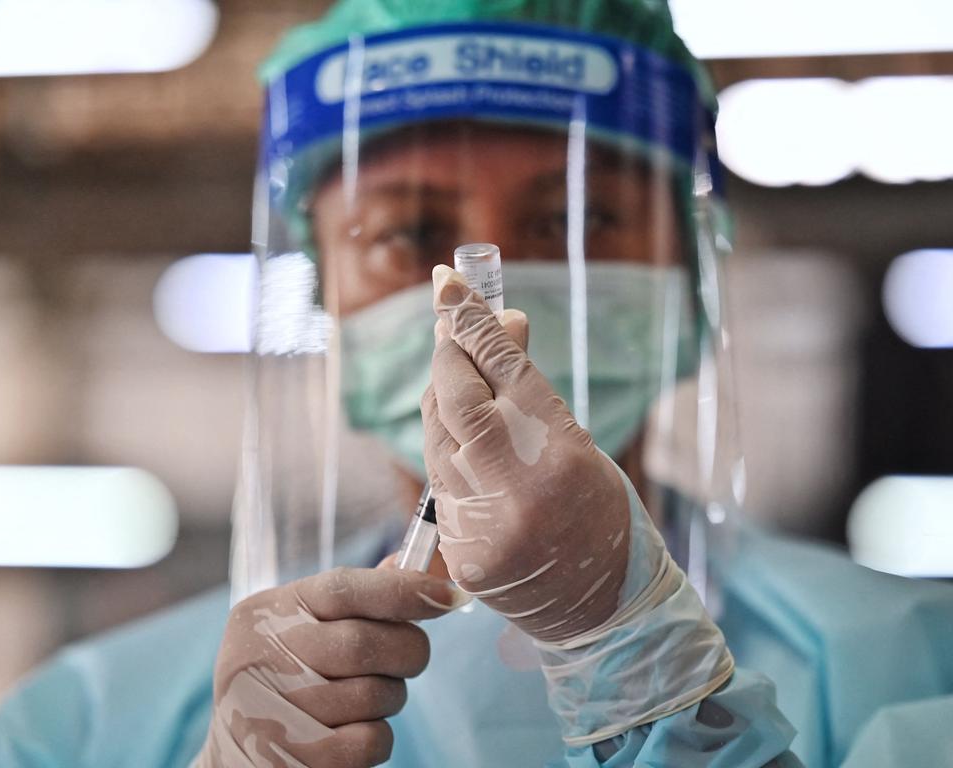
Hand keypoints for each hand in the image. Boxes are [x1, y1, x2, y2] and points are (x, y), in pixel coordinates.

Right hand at [196, 566, 467, 767]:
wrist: (239, 753)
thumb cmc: (285, 678)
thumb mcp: (300, 628)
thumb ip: (354, 600)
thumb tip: (418, 572)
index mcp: (265, 613)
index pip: (342, 589)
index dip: (402, 590)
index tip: (448, 595)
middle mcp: (258, 656)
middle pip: (363, 642)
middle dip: (407, 650)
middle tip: (409, 657)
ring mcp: (270, 711)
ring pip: (374, 694)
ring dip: (390, 696)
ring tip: (367, 698)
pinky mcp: (292, 759)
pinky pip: (371, 740)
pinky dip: (378, 736)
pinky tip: (354, 731)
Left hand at [422, 265, 632, 643]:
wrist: (602, 607)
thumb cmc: (601, 514)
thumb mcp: (582, 445)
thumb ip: (532, 391)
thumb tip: (502, 322)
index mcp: (564, 456)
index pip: (506, 373)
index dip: (474, 323)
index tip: (450, 283)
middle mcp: (519, 489)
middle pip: (461, 400)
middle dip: (450, 351)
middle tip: (446, 313)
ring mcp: (484, 523)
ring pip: (439, 435)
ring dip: (441, 394)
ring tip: (453, 366)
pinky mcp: (460, 550)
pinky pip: (439, 476)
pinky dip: (443, 442)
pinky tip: (452, 424)